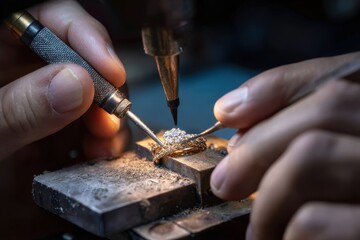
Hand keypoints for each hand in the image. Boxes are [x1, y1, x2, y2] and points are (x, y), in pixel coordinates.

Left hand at [0, 0, 129, 236]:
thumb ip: (20, 109)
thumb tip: (75, 84)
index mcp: (1, 62)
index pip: (47, 21)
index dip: (82, 34)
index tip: (106, 66)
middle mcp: (31, 82)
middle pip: (83, 61)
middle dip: (103, 85)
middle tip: (109, 110)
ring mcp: (53, 112)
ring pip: (99, 99)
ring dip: (110, 119)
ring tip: (104, 141)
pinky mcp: (69, 141)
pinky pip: (102, 134)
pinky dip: (110, 146)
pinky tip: (101, 157)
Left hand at [210, 52, 359, 238]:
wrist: (354, 239)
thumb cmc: (347, 207)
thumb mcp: (335, 159)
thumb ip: (293, 124)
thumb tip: (231, 109)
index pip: (335, 79)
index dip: (274, 91)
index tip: (228, 117)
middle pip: (324, 111)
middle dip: (259, 146)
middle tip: (226, 183)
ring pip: (311, 157)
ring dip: (268, 197)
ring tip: (260, 228)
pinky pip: (313, 219)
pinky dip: (286, 233)